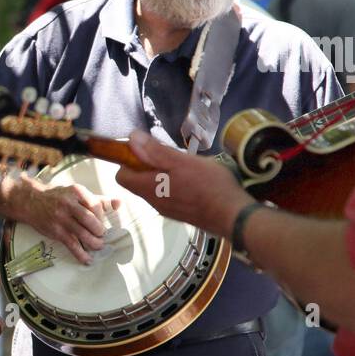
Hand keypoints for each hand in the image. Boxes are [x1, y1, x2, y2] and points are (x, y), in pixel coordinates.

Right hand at [18, 182, 118, 263]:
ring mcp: (61, 218)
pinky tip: (87, 259)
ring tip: (98, 245)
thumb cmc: (57, 197)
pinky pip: (72, 245)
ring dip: (94, 243)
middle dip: (100, 231)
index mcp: (76, 192)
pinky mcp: (56, 231)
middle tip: (101, 235)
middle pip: (91, 221)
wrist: (31, 201)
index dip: (101, 217)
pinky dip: (81, 254)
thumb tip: (119, 203)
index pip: (96, 206)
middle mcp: (68, 204)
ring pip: (83, 234)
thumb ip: (98, 199)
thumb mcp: (76, 193)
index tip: (101, 222)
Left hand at [116, 131, 252, 237]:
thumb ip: (155, 151)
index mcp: (148, 188)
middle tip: (171, 156)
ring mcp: (167, 210)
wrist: (233, 216)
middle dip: (150, 166)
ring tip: (186, 167)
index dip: (129, 160)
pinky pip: (169, 196)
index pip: (121, 176)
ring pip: (155, 188)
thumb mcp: (181, 161)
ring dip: (164, 175)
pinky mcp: (181, 214)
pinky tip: (195, 181)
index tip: (146, 150)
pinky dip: (175, 186)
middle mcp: (153, 202)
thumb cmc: (208, 185)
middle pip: (139, 181)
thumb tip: (131, 138)